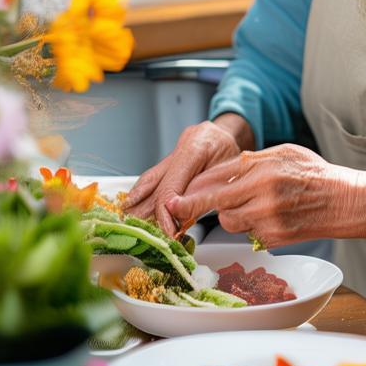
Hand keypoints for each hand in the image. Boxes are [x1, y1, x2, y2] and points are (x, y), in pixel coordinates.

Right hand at [127, 114, 253, 236]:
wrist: (235, 132)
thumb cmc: (236, 153)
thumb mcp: (229, 175)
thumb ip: (204, 194)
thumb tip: (181, 217)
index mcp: (196, 148)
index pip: (170, 186)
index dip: (165, 212)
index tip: (168, 232)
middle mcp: (182, 146)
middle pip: (155, 182)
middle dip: (144, 208)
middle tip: (137, 229)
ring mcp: (176, 149)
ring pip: (150, 177)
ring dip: (138, 200)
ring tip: (128, 217)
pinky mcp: (173, 156)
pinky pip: (155, 175)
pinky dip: (145, 192)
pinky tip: (136, 204)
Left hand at [165, 144, 365, 248]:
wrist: (345, 202)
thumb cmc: (314, 172)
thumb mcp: (282, 152)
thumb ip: (251, 161)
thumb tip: (222, 167)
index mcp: (263, 172)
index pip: (215, 183)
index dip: (190, 195)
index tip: (171, 201)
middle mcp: (263, 198)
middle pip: (218, 207)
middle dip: (206, 205)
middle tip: (196, 203)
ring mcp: (268, 222)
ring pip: (231, 222)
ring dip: (232, 213)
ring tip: (252, 201)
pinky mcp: (274, 240)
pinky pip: (249, 234)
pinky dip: (251, 225)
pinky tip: (268, 214)